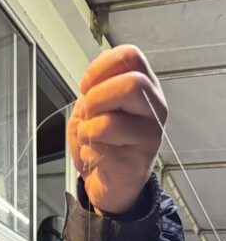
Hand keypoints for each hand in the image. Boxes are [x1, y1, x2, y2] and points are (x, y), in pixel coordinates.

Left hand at [67, 45, 166, 215]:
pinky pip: (100, 150)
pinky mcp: (135, 165)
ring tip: (90, 138)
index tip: (86, 86)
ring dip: (87, 129)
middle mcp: (153, 109)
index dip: (100, 67)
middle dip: (97, 98)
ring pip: (109, 121)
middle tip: (89, 113)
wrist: (113, 184)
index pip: (131, 56)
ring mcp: (148, 137)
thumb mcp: (97, 107)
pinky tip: (95, 156)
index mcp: (146, 87)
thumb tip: (91, 90)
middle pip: (131, 84)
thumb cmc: (106, 142)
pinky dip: (87, 152)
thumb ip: (96, 90)